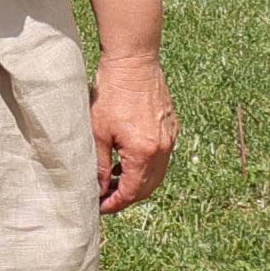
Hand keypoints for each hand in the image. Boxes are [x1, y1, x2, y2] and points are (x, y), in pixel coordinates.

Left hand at [91, 50, 178, 215]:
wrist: (134, 63)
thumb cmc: (111, 94)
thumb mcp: (98, 132)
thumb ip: (100, 163)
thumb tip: (100, 186)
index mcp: (144, 152)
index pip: (133, 191)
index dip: (116, 202)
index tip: (101, 207)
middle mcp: (163, 148)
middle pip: (149, 186)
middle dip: (128, 197)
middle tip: (107, 200)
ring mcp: (170, 137)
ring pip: (157, 172)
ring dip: (138, 181)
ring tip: (114, 182)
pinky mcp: (171, 127)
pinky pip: (161, 156)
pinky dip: (146, 165)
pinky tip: (127, 162)